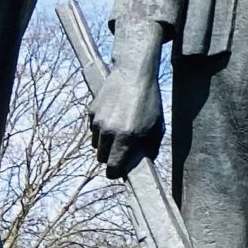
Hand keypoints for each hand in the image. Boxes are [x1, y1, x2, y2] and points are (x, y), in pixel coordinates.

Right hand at [89, 52, 163, 177]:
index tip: (117, 172)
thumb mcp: (157, 126)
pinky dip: (101, 128)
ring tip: (119, 130)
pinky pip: (93, 129)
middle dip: (110, 157)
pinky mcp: (91, 112)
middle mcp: (110, 131)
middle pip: (102, 157)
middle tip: (121, 149)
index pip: (113, 167)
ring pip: (96, 144)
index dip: (115, 172)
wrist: (133, 74)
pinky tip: (113, 116)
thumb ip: (149, 147)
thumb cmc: (149, 101)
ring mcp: (98, 121)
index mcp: (127, 137)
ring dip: (105, 143)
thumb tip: (143, 163)